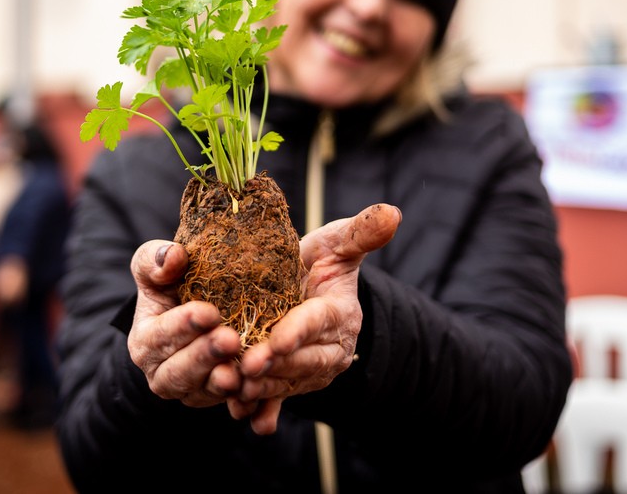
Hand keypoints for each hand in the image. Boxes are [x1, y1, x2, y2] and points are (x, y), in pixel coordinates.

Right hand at [127, 240, 243, 407]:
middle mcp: (162, 373)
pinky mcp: (216, 399)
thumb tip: (173, 257)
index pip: (160, 335)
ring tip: (241, 369)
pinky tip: (259, 389)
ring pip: (204, 391)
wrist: (193, 310)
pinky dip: (244, 399)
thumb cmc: (172, 284)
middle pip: (180, 371)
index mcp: (144, 341)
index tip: (209, 312)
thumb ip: (155, 259)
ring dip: (223, 381)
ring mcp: (190, 390)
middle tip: (231, 340)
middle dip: (205, 356)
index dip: (183, 325)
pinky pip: (231, 404)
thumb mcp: (156, 267)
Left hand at [234, 203, 401, 433]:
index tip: (276, 340)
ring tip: (233, 386)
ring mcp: (310, 372)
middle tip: (247, 367)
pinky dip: (260, 412)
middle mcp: (330, 349)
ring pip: (287, 384)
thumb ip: (360, 232)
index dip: (299, 331)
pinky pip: (277, 403)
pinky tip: (240, 414)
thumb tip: (393, 212)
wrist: (304, 293)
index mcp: (340, 313)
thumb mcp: (336, 243)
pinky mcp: (290, 387)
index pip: (319, 323)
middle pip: (304, 361)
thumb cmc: (317, 262)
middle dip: (277, 366)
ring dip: (261, 389)